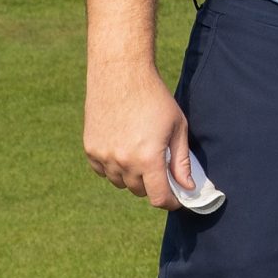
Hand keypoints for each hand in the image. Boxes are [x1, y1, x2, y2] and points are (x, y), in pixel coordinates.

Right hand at [85, 59, 191, 209]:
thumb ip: (181, 162)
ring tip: (142, 153)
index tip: (176, 199)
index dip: (170, 202)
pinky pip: (103, 171)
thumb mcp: (177, 128)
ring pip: (121, 183)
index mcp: (148, 158)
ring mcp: (103, 156)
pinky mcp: (90, 149)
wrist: (121, 75)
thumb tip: (187, 188)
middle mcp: (123, 162)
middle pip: (140, 191)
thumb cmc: (155, 99)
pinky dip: (114, 168)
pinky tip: (124, 149)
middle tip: (161, 166)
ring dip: (133, 176)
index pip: (158, 197)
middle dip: (153, 184)